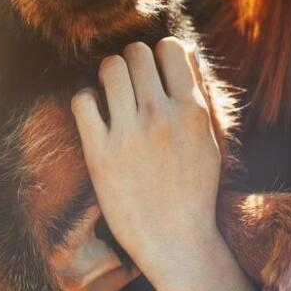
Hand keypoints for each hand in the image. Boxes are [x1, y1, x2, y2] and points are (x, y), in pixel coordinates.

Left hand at [70, 38, 256, 290]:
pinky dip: (87, 101)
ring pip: (109, 68)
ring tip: (113, 96)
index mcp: (192, 111)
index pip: (170, 48)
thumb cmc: (193, 190)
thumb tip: (179, 52)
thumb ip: (195, 96)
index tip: (156, 73)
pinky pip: (82, 100)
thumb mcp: (208, 140)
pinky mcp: (99, 153)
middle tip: (132, 85)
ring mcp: (128, 134)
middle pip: (136, 52)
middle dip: (133, 63)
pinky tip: (96, 116)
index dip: (160, 55)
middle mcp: (160, 116)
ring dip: (110, 76)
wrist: (175, 242)